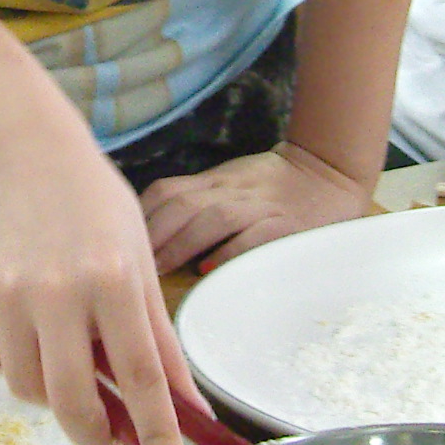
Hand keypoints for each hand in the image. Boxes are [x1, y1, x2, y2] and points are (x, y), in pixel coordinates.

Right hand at [0, 133, 200, 444]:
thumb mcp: (142, 265)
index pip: (143, 376)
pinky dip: (11, 362)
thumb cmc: (96, 212)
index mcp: (114, 280)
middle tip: (103, 434)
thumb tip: (187, 411)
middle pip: (71, 400)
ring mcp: (6, 292)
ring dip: (49, 390)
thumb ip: (161, 341)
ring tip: (62, 351)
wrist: (26, 158)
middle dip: (92, 434)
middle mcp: (57, 289)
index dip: (160, 435)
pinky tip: (25, 326)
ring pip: (26, 387)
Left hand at [140, 141, 371, 272]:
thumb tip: (146, 232)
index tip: (116, 242)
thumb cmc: (270, 186)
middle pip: (182, 205)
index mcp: (215, 181)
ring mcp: (260, 207)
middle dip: (152, 234)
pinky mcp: (286, 226)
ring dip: (181, 244)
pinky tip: (208, 270)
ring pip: (212, 219)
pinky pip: (254, 238)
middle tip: (129, 263)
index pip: (167, 191)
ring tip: (158, 269)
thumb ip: (193, 201)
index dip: (140, 216)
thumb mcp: (228, 183)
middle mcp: (232, 190)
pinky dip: (229, 253)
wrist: (328, 174)